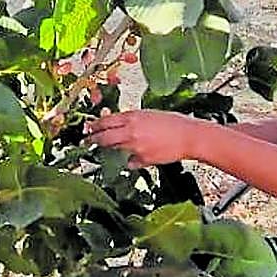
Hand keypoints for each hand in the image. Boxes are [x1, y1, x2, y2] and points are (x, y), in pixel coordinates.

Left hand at [84, 109, 207, 167]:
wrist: (188, 137)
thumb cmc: (173, 123)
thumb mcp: (149, 114)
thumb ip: (132, 120)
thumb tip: (119, 125)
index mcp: (132, 117)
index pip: (106, 121)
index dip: (94, 125)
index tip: (88, 128)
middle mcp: (130, 132)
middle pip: (104, 137)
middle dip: (94, 139)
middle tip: (87, 141)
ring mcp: (135, 147)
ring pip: (115, 148)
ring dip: (111, 148)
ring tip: (110, 147)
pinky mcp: (142, 160)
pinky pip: (130, 162)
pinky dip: (131, 160)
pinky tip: (135, 157)